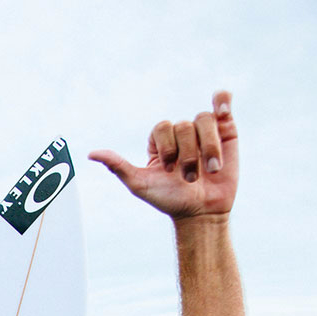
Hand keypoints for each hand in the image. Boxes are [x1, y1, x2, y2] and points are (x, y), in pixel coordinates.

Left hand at [90, 91, 237, 220]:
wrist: (201, 213)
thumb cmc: (169, 200)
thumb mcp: (139, 184)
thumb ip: (118, 166)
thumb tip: (90, 154)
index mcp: (160, 141)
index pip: (162, 126)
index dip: (167, 147)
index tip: (169, 170)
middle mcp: (181, 134)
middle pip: (184, 125)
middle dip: (188, 155)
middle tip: (189, 179)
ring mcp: (204, 132)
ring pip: (204, 120)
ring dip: (207, 147)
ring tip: (211, 170)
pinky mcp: (226, 134)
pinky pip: (223, 105)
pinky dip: (223, 102)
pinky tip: (223, 111)